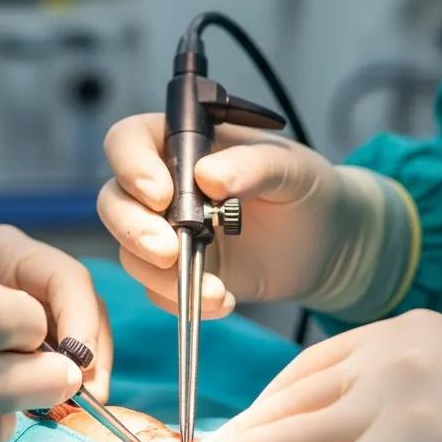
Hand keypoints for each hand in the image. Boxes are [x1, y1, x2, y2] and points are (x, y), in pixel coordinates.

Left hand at [0, 226, 112, 401]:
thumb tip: (34, 363)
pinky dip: (66, 383)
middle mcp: (29, 275)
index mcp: (10, 252)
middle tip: (89, 394)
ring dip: (87, 371)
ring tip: (77, 406)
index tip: (77, 360)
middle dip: (93, 351)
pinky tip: (60, 407)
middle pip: (84, 306)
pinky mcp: (31, 340)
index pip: (65, 277)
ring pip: (81, 334)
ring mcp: (34, 306)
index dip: (80, 318)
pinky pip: (63, 357)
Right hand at [98, 114, 395, 318]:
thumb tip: (207, 177)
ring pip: (129, 250)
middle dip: (133, 229)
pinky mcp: (178, 271)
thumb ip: (252, 166)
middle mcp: (162, 183)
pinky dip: (181, 301)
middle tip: (170, 250)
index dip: (131, 166)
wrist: (327, 243)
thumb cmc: (307, 188)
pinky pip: (155, 289)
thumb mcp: (290, 169)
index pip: (128, 141)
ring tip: (213, 288)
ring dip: (159, 274)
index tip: (161, 195)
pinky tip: (221, 300)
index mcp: (182, 141)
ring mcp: (166, 230)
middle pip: (113, 200)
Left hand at [180, 309, 441, 441]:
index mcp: (404, 329)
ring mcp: (394, 406)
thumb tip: (330, 414)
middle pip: (291, 399)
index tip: (234, 428)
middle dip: (237, 431)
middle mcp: (392, 357)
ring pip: (291, 434)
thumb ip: (394, 379)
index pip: (309, 366)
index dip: (264, 402)